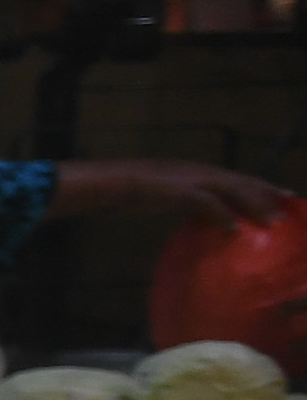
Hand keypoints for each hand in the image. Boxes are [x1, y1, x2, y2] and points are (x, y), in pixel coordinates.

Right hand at [50, 157, 292, 228]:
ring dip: (255, 205)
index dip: (262, 185)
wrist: (112, 180)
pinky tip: (235, 229)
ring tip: (273, 221)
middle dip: (268, 193)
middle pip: (244, 181)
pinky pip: (208, 205)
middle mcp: (202, 171)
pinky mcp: (180, 191)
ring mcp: (192, 179)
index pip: (239, 177)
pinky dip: (223, 216)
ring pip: (233, 191)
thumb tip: (206, 217)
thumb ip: (190, 202)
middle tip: (291, 205)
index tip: (284, 194)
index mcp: (200, 170)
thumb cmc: (135, 189)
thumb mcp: (169, 194)